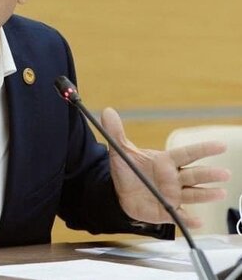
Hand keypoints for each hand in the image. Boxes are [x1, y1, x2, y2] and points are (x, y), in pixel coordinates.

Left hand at [101, 107, 230, 228]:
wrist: (120, 193)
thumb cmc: (128, 170)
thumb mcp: (120, 152)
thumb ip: (116, 132)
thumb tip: (108, 111)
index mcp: (166, 162)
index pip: (187, 154)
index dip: (204, 149)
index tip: (221, 146)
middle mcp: (174, 178)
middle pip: (194, 175)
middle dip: (209, 174)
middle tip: (224, 173)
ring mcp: (172, 195)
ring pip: (193, 194)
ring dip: (206, 195)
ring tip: (220, 193)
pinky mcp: (166, 211)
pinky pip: (179, 216)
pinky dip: (189, 220)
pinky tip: (198, 221)